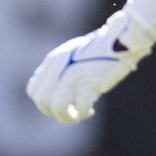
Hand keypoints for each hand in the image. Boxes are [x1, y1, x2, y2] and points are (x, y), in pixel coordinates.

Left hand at [26, 8, 154, 124]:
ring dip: (66, 117)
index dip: (43, 102)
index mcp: (53, 61)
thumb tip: (57, 89)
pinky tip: (89, 111)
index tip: (57, 105)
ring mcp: (73, 75)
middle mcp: (59, 68)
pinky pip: (79, 108)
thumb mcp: (74, 53)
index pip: (33, 90)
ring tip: (77, 116)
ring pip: (56, 107)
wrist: (122, 37)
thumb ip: (62, 68)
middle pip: (42, 101)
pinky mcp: (89, 83)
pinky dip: (83, 113)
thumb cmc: (102, 47)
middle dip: (53, 113)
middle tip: (68, 113)